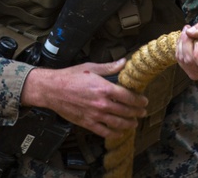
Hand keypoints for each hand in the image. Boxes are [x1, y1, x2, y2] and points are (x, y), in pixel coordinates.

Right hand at [20, 59, 147, 137]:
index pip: (128, 97)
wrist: (52, 89)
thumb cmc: (70, 76)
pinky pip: (104, 131)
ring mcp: (95, 115)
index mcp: (104, 88)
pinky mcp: (87, 123)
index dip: (139, 100)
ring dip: (128, 124)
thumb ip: (109, 67)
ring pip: (117, 123)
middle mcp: (102, 103)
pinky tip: (119, 133)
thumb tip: (124, 62)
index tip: (144, 101)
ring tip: (134, 123)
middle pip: (125, 111)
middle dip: (137, 112)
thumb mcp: (90, 67)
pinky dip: (114, 134)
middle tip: (143, 112)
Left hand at [176, 19, 197, 81]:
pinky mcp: (193, 73)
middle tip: (187, 29)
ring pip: (183, 61)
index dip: (196, 47)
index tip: (193, 33)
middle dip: (185, 42)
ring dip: (181, 45)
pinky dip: (179, 49)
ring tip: (185, 33)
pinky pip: (181, 62)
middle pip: (190, 61)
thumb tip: (189, 32)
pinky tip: (183, 41)